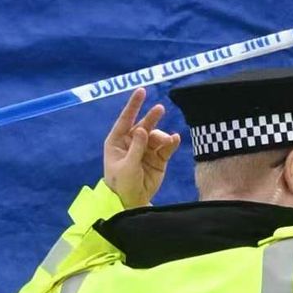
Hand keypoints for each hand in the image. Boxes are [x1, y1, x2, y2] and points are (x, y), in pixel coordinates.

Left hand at [100, 90, 178, 207]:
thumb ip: (135, 148)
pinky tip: (174, 140)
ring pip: (157, 136)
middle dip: (151, 117)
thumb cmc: (121, 183)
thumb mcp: (126, 166)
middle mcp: (131, 142)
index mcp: (117, 142)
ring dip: (161, 137)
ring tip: (165, 142)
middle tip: (159, 109)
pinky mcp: (158, 158)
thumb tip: (141, 129)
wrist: (132, 201)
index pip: (125, 119)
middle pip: (143, 125)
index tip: (142, 91)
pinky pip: (166, 147)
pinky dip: (170, 143)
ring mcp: (145, 149)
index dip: (133, 105)